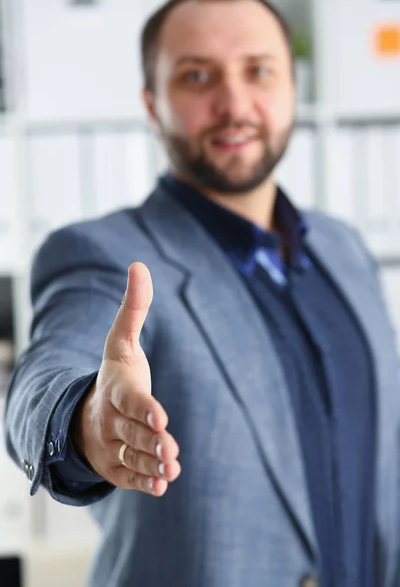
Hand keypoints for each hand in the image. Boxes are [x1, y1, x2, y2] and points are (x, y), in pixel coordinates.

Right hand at [72, 262, 180, 495]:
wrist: (86, 412)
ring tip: (172, 469)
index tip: (161, 417)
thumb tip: (139, 265)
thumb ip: (134, 307)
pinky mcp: (115, 465)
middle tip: (170, 449)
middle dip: (151, 440)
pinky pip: (129, 475)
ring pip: (132, 455)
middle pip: (132, 431)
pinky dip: (144, 481)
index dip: (144, 409)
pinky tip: (163, 485)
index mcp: (115, 389)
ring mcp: (111, 444)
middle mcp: (110, 419)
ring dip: (151, 463)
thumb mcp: (121, 341)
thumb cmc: (114, 374)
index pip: (129, 400)